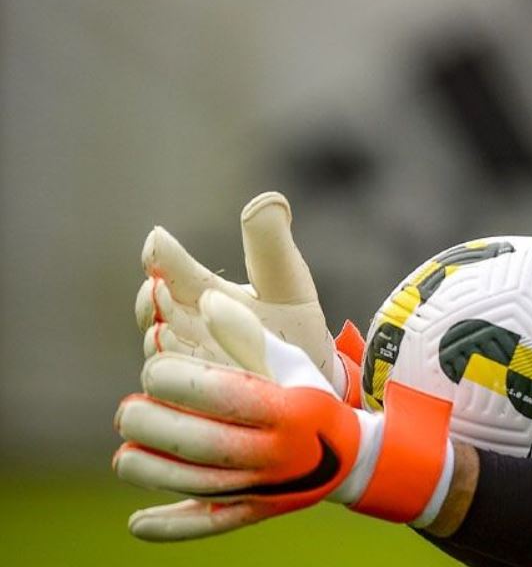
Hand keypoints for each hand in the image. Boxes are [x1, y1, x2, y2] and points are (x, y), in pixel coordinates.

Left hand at [113, 291, 454, 540]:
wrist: (348, 456)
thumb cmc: (308, 397)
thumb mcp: (292, 361)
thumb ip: (247, 333)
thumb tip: (207, 300)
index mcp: (287, 408)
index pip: (227, 394)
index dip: (180, 381)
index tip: (153, 369)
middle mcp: (277, 450)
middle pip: (206, 444)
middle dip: (156, 425)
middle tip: (129, 410)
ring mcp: (265, 486)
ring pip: (200, 485)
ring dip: (152, 471)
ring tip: (125, 453)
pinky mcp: (254, 511)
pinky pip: (211, 523)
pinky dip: (172, 527)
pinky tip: (137, 523)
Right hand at [135, 192, 353, 397]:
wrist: (307, 383)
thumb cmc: (291, 326)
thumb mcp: (286, 283)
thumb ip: (272, 245)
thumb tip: (270, 200)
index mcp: (200, 293)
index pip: (167, 269)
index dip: (161, 257)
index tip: (158, 242)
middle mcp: (182, 327)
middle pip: (152, 310)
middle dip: (154, 301)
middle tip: (159, 290)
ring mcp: (186, 365)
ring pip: (159, 352)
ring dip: (164, 343)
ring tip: (170, 332)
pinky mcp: (195, 403)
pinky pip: (177, 394)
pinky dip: (185, 384)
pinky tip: (196, 376)